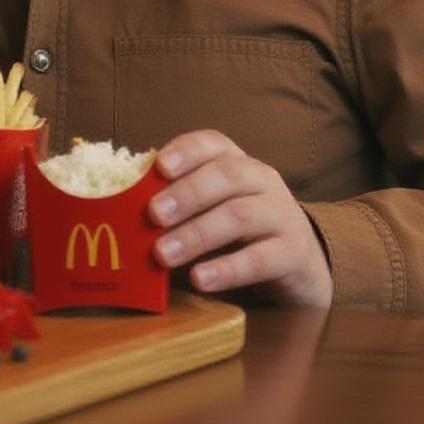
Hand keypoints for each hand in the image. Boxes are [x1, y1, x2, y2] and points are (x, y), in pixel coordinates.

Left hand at [149, 130, 332, 307]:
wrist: (301, 263)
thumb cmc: (243, 233)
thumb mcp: (215, 209)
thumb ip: (180, 204)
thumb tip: (122, 210)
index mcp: (239, 163)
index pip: (214, 144)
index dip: (187, 150)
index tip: (158, 165)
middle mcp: (263, 181)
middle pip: (227, 176)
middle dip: (187, 193)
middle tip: (153, 214)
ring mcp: (282, 215)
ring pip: (240, 216)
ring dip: (197, 234)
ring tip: (163, 254)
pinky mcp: (293, 254)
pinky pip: (260, 259)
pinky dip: (227, 269)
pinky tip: (200, 279)